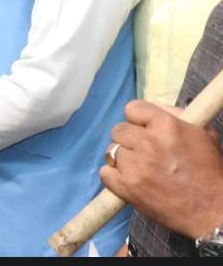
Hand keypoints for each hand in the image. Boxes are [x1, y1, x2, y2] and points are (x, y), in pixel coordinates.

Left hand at [99, 99, 222, 239]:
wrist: (213, 210)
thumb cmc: (209, 170)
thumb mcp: (200, 132)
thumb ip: (173, 114)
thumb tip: (148, 107)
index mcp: (166, 125)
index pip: (132, 108)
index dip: (139, 119)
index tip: (145, 128)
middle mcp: (147, 142)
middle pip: (118, 130)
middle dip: (130, 138)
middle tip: (144, 150)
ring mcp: (135, 166)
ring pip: (112, 150)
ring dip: (124, 157)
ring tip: (141, 166)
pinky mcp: (127, 188)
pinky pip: (105, 172)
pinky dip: (114, 175)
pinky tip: (130, 178)